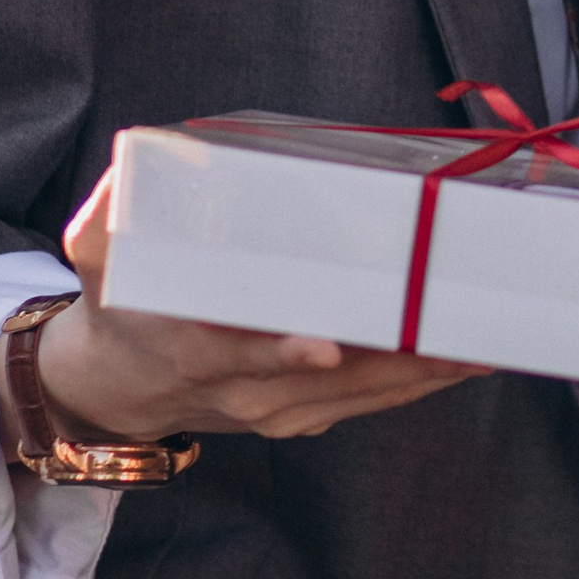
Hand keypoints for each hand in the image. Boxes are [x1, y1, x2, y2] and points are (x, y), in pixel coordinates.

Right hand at [28, 168, 487, 444]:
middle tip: (459, 330)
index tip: (325, 345)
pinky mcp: (302, 419)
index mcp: (193, 349)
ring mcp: (276, 413)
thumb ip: (111, 210)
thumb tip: (137, 158)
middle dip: (396, 357)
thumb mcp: (96, 256)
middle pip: (329, 380)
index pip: (238, 354)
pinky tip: (461, 358)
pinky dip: (416, 383)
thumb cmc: (118, 307)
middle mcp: (242, 392)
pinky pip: (368, 403)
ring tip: (482, 342)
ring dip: (423, 372)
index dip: (281, 352)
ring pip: (362, 395)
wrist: (119, 389)